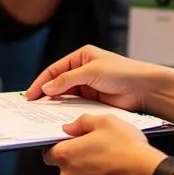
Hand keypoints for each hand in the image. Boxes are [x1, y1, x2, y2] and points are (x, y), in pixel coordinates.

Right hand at [26, 45, 157, 111]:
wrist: (143, 88)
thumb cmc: (121, 72)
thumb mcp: (91, 72)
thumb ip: (67, 80)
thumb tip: (47, 88)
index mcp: (81, 57)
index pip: (55, 69)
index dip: (41, 82)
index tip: (30, 95)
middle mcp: (82, 70)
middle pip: (58, 83)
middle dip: (46, 94)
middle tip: (32, 106)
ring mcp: (88, 85)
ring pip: (66, 96)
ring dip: (55, 104)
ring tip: (42, 114)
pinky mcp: (93, 100)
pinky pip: (75, 105)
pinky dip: (66, 111)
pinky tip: (59, 117)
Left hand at [44, 114, 164, 174]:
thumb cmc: (125, 146)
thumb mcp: (105, 121)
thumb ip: (82, 122)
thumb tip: (69, 128)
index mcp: (66, 155)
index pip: (48, 153)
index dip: (58, 146)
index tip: (70, 142)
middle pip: (64, 168)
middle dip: (75, 160)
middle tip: (94, 149)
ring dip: (86, 173)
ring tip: (106, 162)